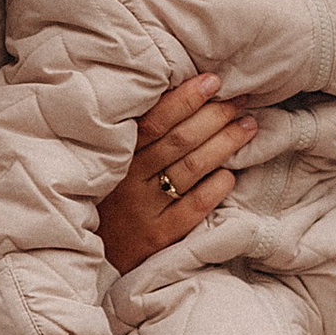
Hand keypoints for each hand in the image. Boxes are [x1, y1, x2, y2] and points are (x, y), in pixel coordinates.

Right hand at [99, 72, 258, 273]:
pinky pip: (193, 208)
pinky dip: (215, 188)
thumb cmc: (108, 200)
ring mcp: (145, 210)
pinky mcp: (157, 237)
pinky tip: (231, 175)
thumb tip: (182, 96)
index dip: (186, 98)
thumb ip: (139, 138)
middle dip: (215, 116)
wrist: (88, 254)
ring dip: (224, 145)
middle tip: (241, 100)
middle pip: (180, 141)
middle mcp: (130, 180)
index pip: (156, 120)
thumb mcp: (112, 165)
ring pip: (191, 170)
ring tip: (248, 128)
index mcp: (118, 156)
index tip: (213, 81)